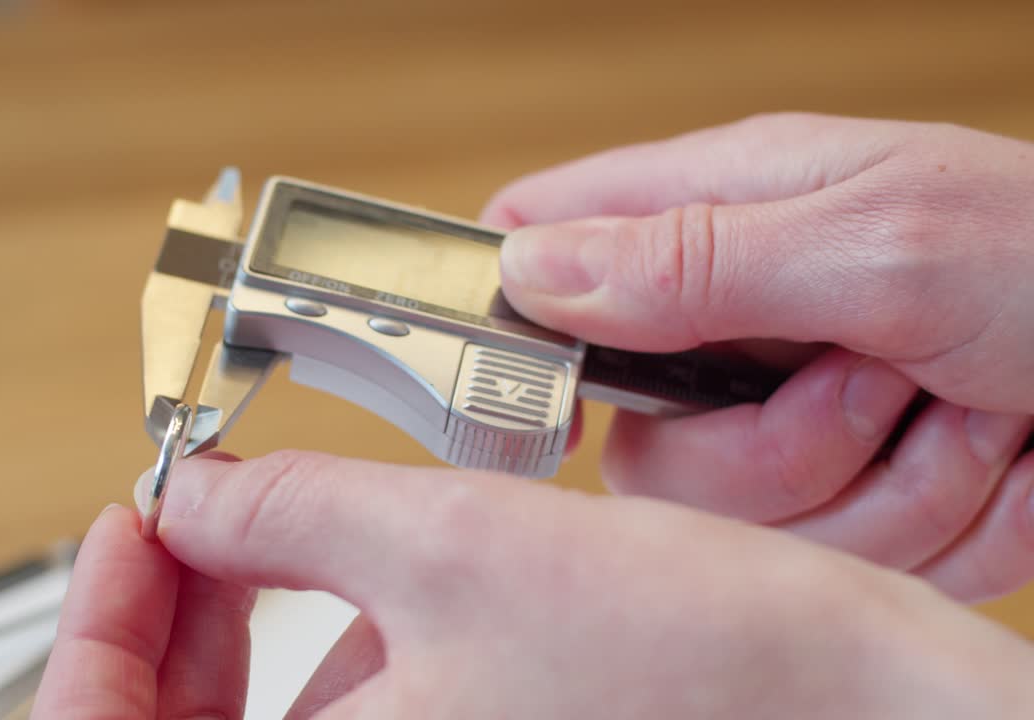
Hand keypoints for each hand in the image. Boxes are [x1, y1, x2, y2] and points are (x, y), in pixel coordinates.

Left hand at [51, 451, 1032, 718]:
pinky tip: (354, 575)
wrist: (839, 693)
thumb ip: (286, 508)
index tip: (127, 521)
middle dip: (164, 618)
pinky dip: (321, 642)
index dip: (98, 626)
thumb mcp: (446, 543)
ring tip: (267, 526)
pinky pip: (345, 716)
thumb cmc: (687, 658)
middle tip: (181, 514)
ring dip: (244, 621)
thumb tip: (196, 492)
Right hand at [482, 112, 1033, 601]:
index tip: (559, 391)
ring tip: (965, 408)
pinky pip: (845, 562)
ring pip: (752, 526)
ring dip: (885, 487)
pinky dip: (941, 527)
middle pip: (644, 447)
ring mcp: (797, 413)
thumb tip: (531, 264)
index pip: (545, 242)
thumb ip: (692, 258)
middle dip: (775, 453)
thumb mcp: (878, 241)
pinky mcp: (857, 493)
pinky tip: (995, 454)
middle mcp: (743, 316)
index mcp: (726, 208)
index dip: (519, 317)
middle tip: (871, 381)